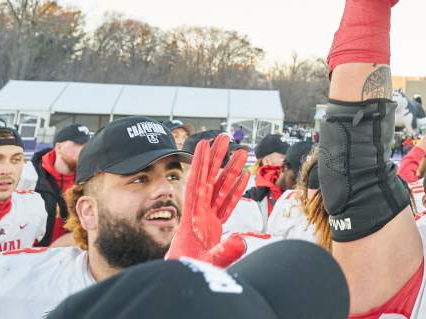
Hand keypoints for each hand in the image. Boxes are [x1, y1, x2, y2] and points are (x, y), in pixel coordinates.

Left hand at [165, 134, 248, 262]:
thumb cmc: (190, 273)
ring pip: (220, 190)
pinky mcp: (215, 229)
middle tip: (224, 137)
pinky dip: (235, 191)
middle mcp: (199, 214)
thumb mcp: (208, 263)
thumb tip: (241, 239)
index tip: (204, 143)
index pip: (197, 183)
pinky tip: (242, 178)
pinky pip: (226, 205)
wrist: (182, 287)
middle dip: (216, 158)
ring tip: (241, 153)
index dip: (201, 163)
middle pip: (209, 180)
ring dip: (230, 171)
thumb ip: (224, 252)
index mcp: (193, 217)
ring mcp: (207, 220)